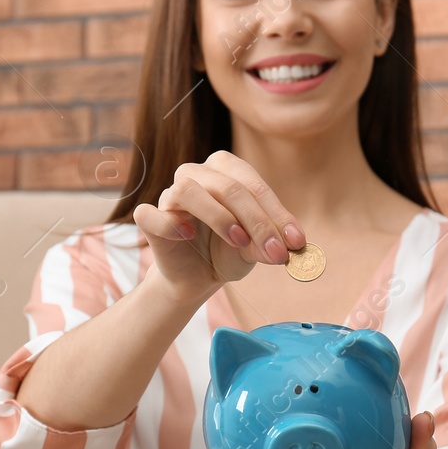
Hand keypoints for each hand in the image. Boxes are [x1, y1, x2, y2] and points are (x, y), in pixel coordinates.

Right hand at [132, 150, 305, 302]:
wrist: (197, 277)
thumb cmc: (227, 252)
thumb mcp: (254, 248)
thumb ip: (266, 242)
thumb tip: (283, 249)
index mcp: (225, 170)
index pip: (253, 185)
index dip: (277, 214)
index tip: (297, 242)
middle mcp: (196, 174)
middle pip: (227, 187)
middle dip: (256, 221)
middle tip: (275, 251)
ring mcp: (170, 194)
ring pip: (188, 190)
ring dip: (218, 216)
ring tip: (239, 242)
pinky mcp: (151, 219)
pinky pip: (152, 214)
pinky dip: (171, 223)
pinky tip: (189, 236)